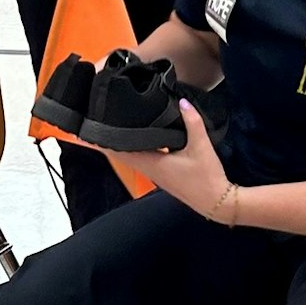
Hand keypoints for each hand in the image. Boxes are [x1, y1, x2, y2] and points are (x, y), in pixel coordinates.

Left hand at [104, 99, 230, 215]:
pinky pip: (143, 160)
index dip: (104, 142)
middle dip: (109, 141)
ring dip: (121, 145)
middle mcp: (150, 170)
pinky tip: (138, 140)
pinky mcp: (163, 176)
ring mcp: (155, 175)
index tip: (88, 132)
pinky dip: (135, 150)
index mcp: (153, 164)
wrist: (217, 202)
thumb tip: (182, 102)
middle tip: (96, 124)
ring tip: (111, 128)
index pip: (121, 151)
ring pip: (132, 157)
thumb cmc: (207, 177)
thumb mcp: (201, 146)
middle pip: (122, 154)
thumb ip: (192, 122)